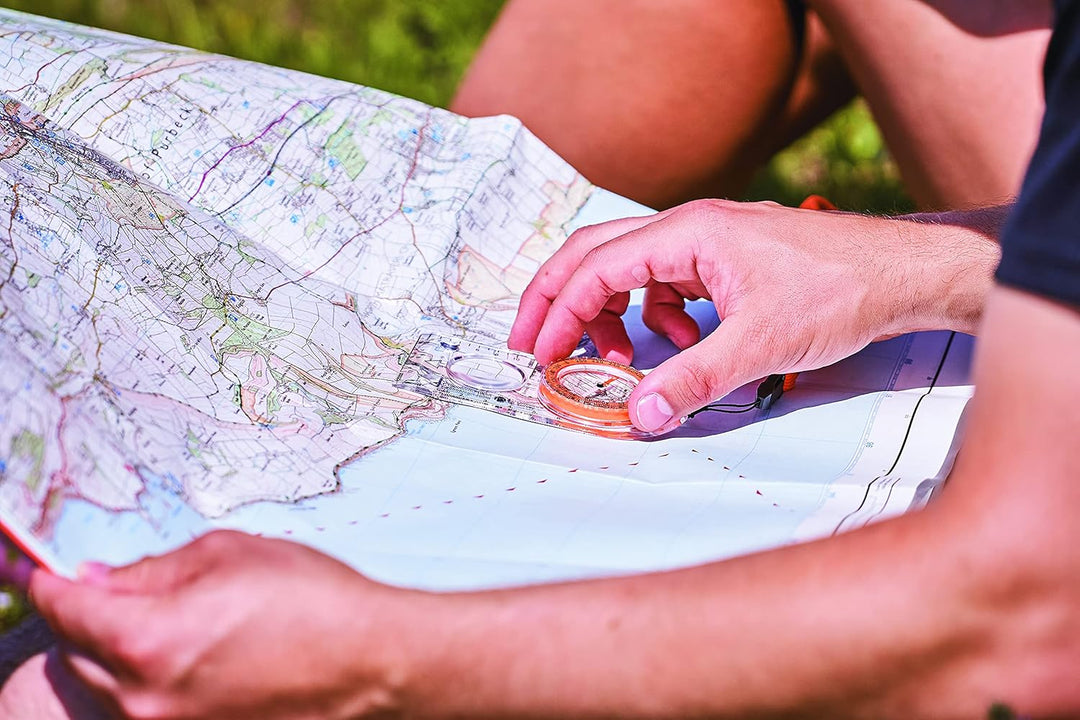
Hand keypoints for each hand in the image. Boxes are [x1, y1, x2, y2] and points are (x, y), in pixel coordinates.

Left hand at [29, 531, 417, 719]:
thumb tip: (104, 579)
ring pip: (108, 686)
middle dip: (88, 616)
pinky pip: (146, 708)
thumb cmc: (314, 599)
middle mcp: (146, 700)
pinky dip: (149, 680)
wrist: (372, 661)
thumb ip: (153, 569)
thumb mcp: (230, 554)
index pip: (65, 608)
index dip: (45, 580)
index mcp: (149, 642)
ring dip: (119, 651)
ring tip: (172, 620)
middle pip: (76, 654)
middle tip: (115, 587)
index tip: (33, 567)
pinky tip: (194, 653)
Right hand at [509, 199, 998, 431]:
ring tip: (619, 357)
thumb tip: (639, 416)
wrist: (904, 274)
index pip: (597, 267)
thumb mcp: (762, 343)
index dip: (560, 313)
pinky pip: (667, 284)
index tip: (540, 355)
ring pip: (630, 269)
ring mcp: (707, 241)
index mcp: (688, 233)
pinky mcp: (725, 260)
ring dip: (611, 312)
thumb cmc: (841, 292)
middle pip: (597, 253)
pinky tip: (688, 344)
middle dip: (559, 299)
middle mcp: (690, 228)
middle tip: (534, 344)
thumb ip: (694, 379)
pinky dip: (659, 318)